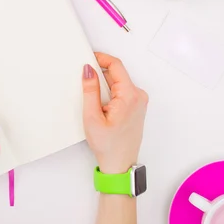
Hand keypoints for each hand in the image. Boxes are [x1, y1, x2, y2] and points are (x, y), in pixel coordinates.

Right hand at [82, 53, 147, 174]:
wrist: (120, 166)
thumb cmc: (109, 146)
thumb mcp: (92, 117)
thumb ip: (90, 90)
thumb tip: (88, 70)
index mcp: (130, 95)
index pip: (116, 65)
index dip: (101, 58)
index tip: (88, 57)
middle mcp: (138, 96)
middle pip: (117, 73)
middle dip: (100, 73)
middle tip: (85, 80)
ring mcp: (139, 101)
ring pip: (118, 82)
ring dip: (104, 84)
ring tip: (93, 100)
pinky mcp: (136, 106)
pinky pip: (121, 90)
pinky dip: (109, 92)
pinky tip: (101, 105)